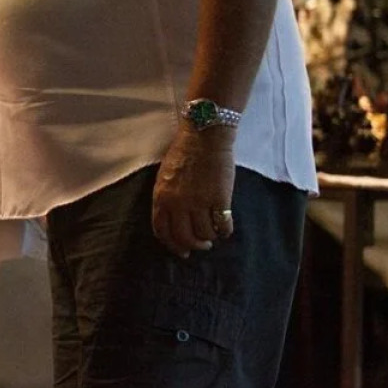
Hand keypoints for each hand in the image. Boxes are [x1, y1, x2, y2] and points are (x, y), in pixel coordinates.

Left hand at [152, 126, 235, 258]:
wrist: (204, 137)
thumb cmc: (184, 153)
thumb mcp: (164, 176)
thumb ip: (166, 198)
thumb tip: (173, 220)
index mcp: (161, 196)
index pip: (162, 230)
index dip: (172, 245)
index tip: (181, 251)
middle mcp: (177, 203)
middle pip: (184, 237)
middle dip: (193, 246)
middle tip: (202, 246)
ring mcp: (198, 202)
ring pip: (204, 234)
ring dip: (210, 237)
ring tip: (214, 232)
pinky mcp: (220, 199)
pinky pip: (222, 226)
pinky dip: (225, 231)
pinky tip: (226, 228)